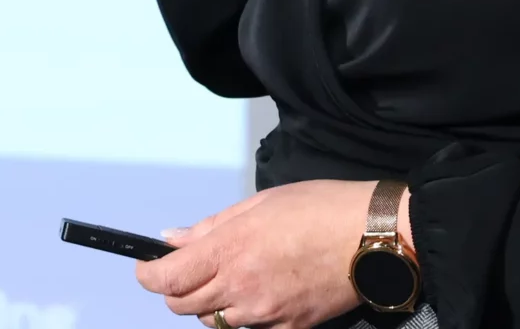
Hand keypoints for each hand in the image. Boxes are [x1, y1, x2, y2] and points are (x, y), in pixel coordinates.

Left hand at [135, 179, 379, 328]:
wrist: (371, 237)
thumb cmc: (319, 208)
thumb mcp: (260, 203)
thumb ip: (211, 226)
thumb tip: (173, 240)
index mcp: (230, 250)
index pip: (167, 279)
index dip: (148, 275)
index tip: (147, 267)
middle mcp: (240, 287)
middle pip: (183, 307)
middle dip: (177, 290)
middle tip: (189, 270)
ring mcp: (264, 314)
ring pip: (215, 322)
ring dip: (212, 304)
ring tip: (232, 279)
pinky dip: (246, 316)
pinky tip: (262, 292)